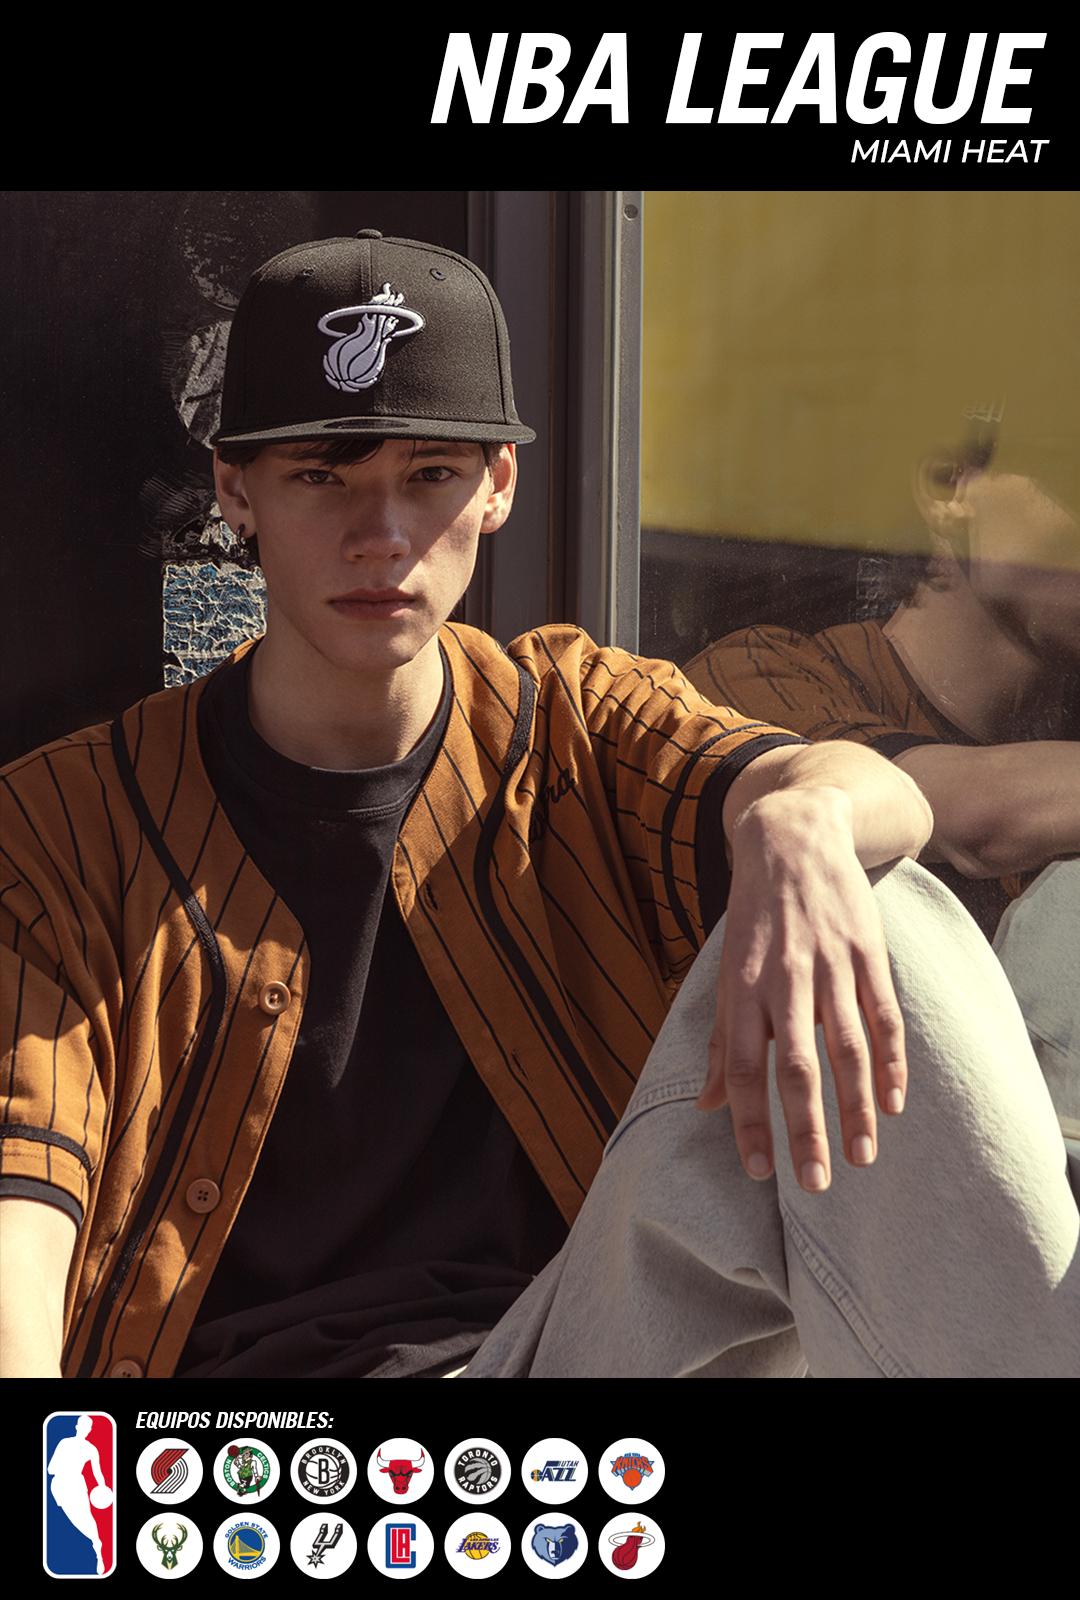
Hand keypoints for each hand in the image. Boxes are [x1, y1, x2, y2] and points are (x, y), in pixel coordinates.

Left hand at [697, 788, 907, 1191]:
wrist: (793, 837)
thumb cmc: (753, 916)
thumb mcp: (725, 970)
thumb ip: (722, 1040)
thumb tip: (706, 1104)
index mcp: (742, 987)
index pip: (744, 1067)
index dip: (749, 1120)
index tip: (758, 1171)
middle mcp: (784, 979)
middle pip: (796, 1066)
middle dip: (806, 1128)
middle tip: (815, 1183)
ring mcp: (830, 964)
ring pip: (846, 1048)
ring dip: (855, 1107)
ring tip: (861, 1157)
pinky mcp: (866, 951)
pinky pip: (882, 1015)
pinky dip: (891, 1061)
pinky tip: (893, 1101)